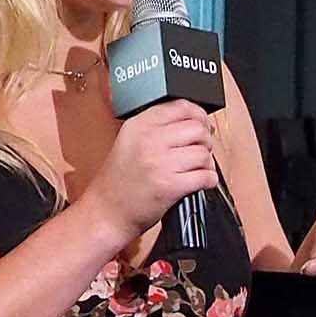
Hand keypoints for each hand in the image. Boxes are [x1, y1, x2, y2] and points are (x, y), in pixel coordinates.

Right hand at [84, 101, 218, 236]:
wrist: (107, 211)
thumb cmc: (120, 180)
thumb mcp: (129, 141)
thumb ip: (157, 127)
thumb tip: (196, 120)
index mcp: (138, 125)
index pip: (181, 106)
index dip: (198, 114)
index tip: (202, 124)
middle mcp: (148, 140)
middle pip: (197, 128)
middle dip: (205, 140)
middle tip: (199, 150)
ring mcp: (160, 163)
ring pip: (204, 153)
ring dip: (207, 163)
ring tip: (196, 169)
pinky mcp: (170, 186)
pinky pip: (206, 176)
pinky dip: (208, 180)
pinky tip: (199, 181)